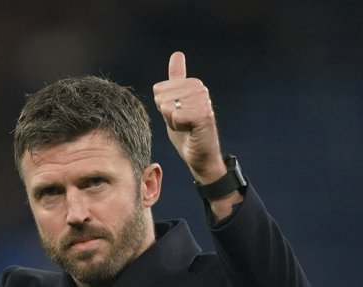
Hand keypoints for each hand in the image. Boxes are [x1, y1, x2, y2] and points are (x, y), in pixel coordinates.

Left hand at [152, 52, 224, 182]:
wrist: (199, 156)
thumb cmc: (186, 133)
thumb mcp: (174, 104)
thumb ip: (175, 80)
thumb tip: (177, 53)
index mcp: (192, 83)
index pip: (159, 89)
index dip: (163, 107)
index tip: (177, 115)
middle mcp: (200, 88)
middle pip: (161, 97)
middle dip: (166, 115)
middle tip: (182, 124)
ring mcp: (203, 100)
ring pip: (167, 107)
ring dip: (172, 122)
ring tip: (186, 127)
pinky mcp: (204, 114)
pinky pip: (175, 116)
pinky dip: (178, 128)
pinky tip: (190, 131)